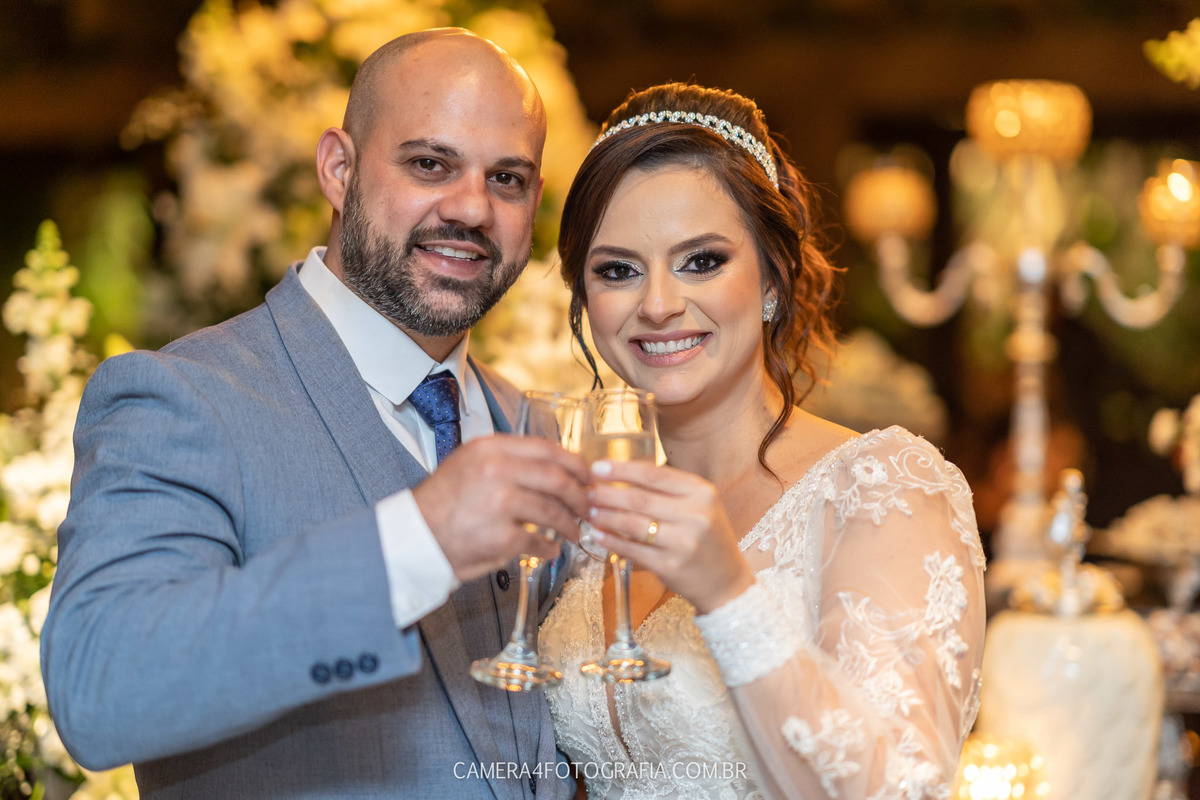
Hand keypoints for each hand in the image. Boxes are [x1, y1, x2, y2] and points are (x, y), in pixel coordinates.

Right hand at [413, 434, 589, 582]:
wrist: (416, 537)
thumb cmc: (442, 503)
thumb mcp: (469, 463)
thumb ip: (506, 459)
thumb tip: (550, 466)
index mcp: (491, 449)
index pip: (548, 449)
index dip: (575, 463)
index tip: (587, 475)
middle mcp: (497, 471)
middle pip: (558, 478)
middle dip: (580, 495)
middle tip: (588, 506)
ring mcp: (500, 504)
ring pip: (553, 511)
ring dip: (570, 524)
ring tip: (574, 531)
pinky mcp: (502, 537)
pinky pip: (539, 541)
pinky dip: (550, 548)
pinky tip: (551, 550)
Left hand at [586, 460, 754, 613]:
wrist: (727, 583)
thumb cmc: (708, 539)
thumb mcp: (700, 506)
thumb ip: (669, 490)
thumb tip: (623, 475)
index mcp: (702, 492)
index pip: (654, 474)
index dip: (622, 469)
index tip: (598, 467)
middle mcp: (695, 514)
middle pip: (640, 499)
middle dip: (608, 494)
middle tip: (588, 491)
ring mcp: (683, 542)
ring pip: (633, 524)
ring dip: (607, 517)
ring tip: (591, 511)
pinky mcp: (671, 566)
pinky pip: (633, 550)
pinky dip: (612, 541)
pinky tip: (599, 535)